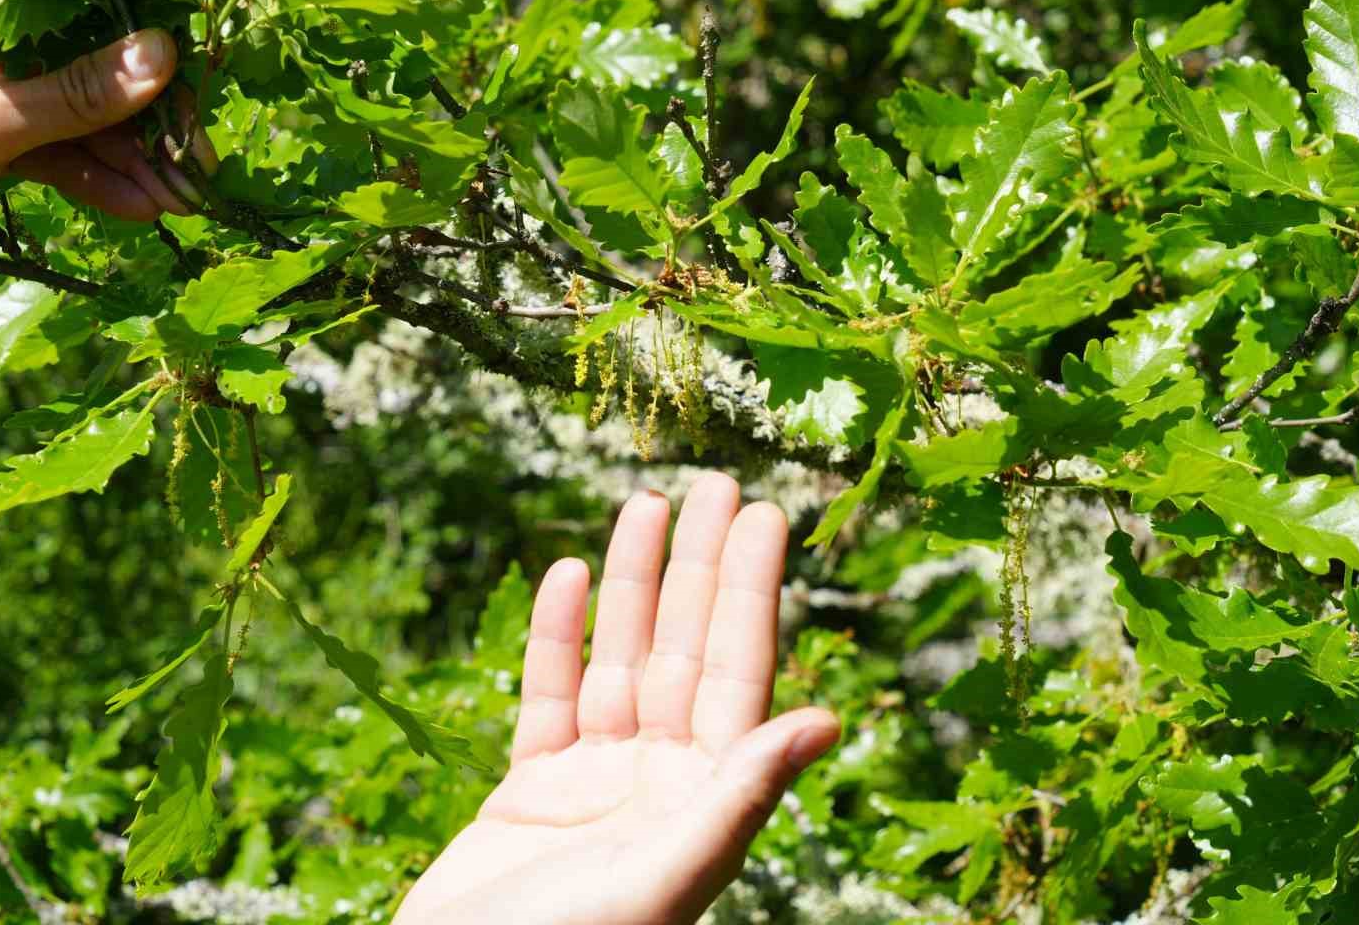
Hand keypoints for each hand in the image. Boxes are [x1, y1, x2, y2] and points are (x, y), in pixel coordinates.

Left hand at [0, 0, 209, 286]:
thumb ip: (79, 92)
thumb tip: (166, 53)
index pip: (93, 1)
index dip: (154, 40)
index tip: (204, 81)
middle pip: (101, 67)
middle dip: (153, 119)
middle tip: (201, 166)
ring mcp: (1, 95)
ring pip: (90, 119)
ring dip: (135, 160)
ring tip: (181, 203)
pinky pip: (67, 155)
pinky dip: (101, 181)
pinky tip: (140, 210)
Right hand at [397, 473, 839, 924]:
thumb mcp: (664, 875)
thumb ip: (739, 796)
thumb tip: (829, 719)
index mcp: (704, 802)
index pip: (738, 673)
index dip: (750, 590)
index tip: (763, 515)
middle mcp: (659, 784)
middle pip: (685, 651)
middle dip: (698, 568)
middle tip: (714, 482)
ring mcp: (594, 784)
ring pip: (619, 661)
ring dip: (632, 584)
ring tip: (643, 502)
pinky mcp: (528, 791)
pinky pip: (549, 695)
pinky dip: (556, 636)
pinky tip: (567, 572)